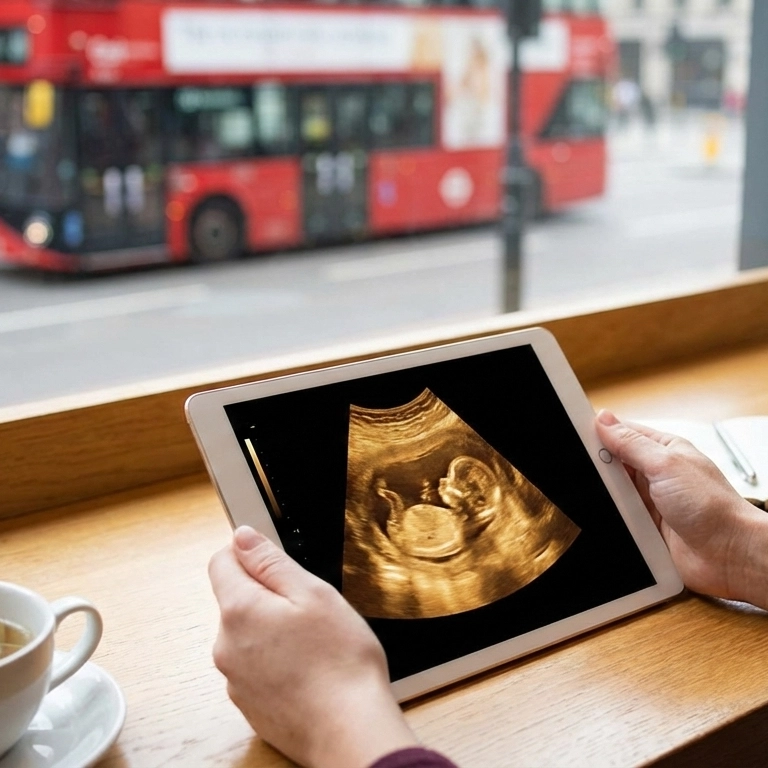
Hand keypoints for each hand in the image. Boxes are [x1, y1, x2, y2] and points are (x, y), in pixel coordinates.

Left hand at [208, 527, 417, 767]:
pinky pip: (257, 667)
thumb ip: (270, 562)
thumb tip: (242, 538)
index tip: (277, 562)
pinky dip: (277, 662)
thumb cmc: (339, 661)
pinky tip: (309, 670)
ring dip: (273, 631)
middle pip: (237, 600)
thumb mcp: (312, 593)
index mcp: (239, 610)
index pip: (221, 561)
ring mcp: (235, 679)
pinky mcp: (249, 704)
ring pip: (249, 635)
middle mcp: (226, 645)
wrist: (348, 731)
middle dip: (268, 596)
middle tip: (310, 609)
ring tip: (314, 644)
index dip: (249, 553)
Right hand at [596, 410, 767, 608]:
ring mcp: (649, 502)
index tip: (576, 434)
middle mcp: (655, 474)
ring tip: (600, 496)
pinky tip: (605, 516)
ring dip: (606, 495)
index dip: (599, 433)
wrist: (729, 556)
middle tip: (584, 469)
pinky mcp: (644, 528)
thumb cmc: (712, 507)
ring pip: (612, 492)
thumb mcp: (666, 464)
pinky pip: (616, 518)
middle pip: (613, 464)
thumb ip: (631, 443)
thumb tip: (603, 420)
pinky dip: (610, 517)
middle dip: (599, 467)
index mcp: (664, 450)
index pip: (623, 433)